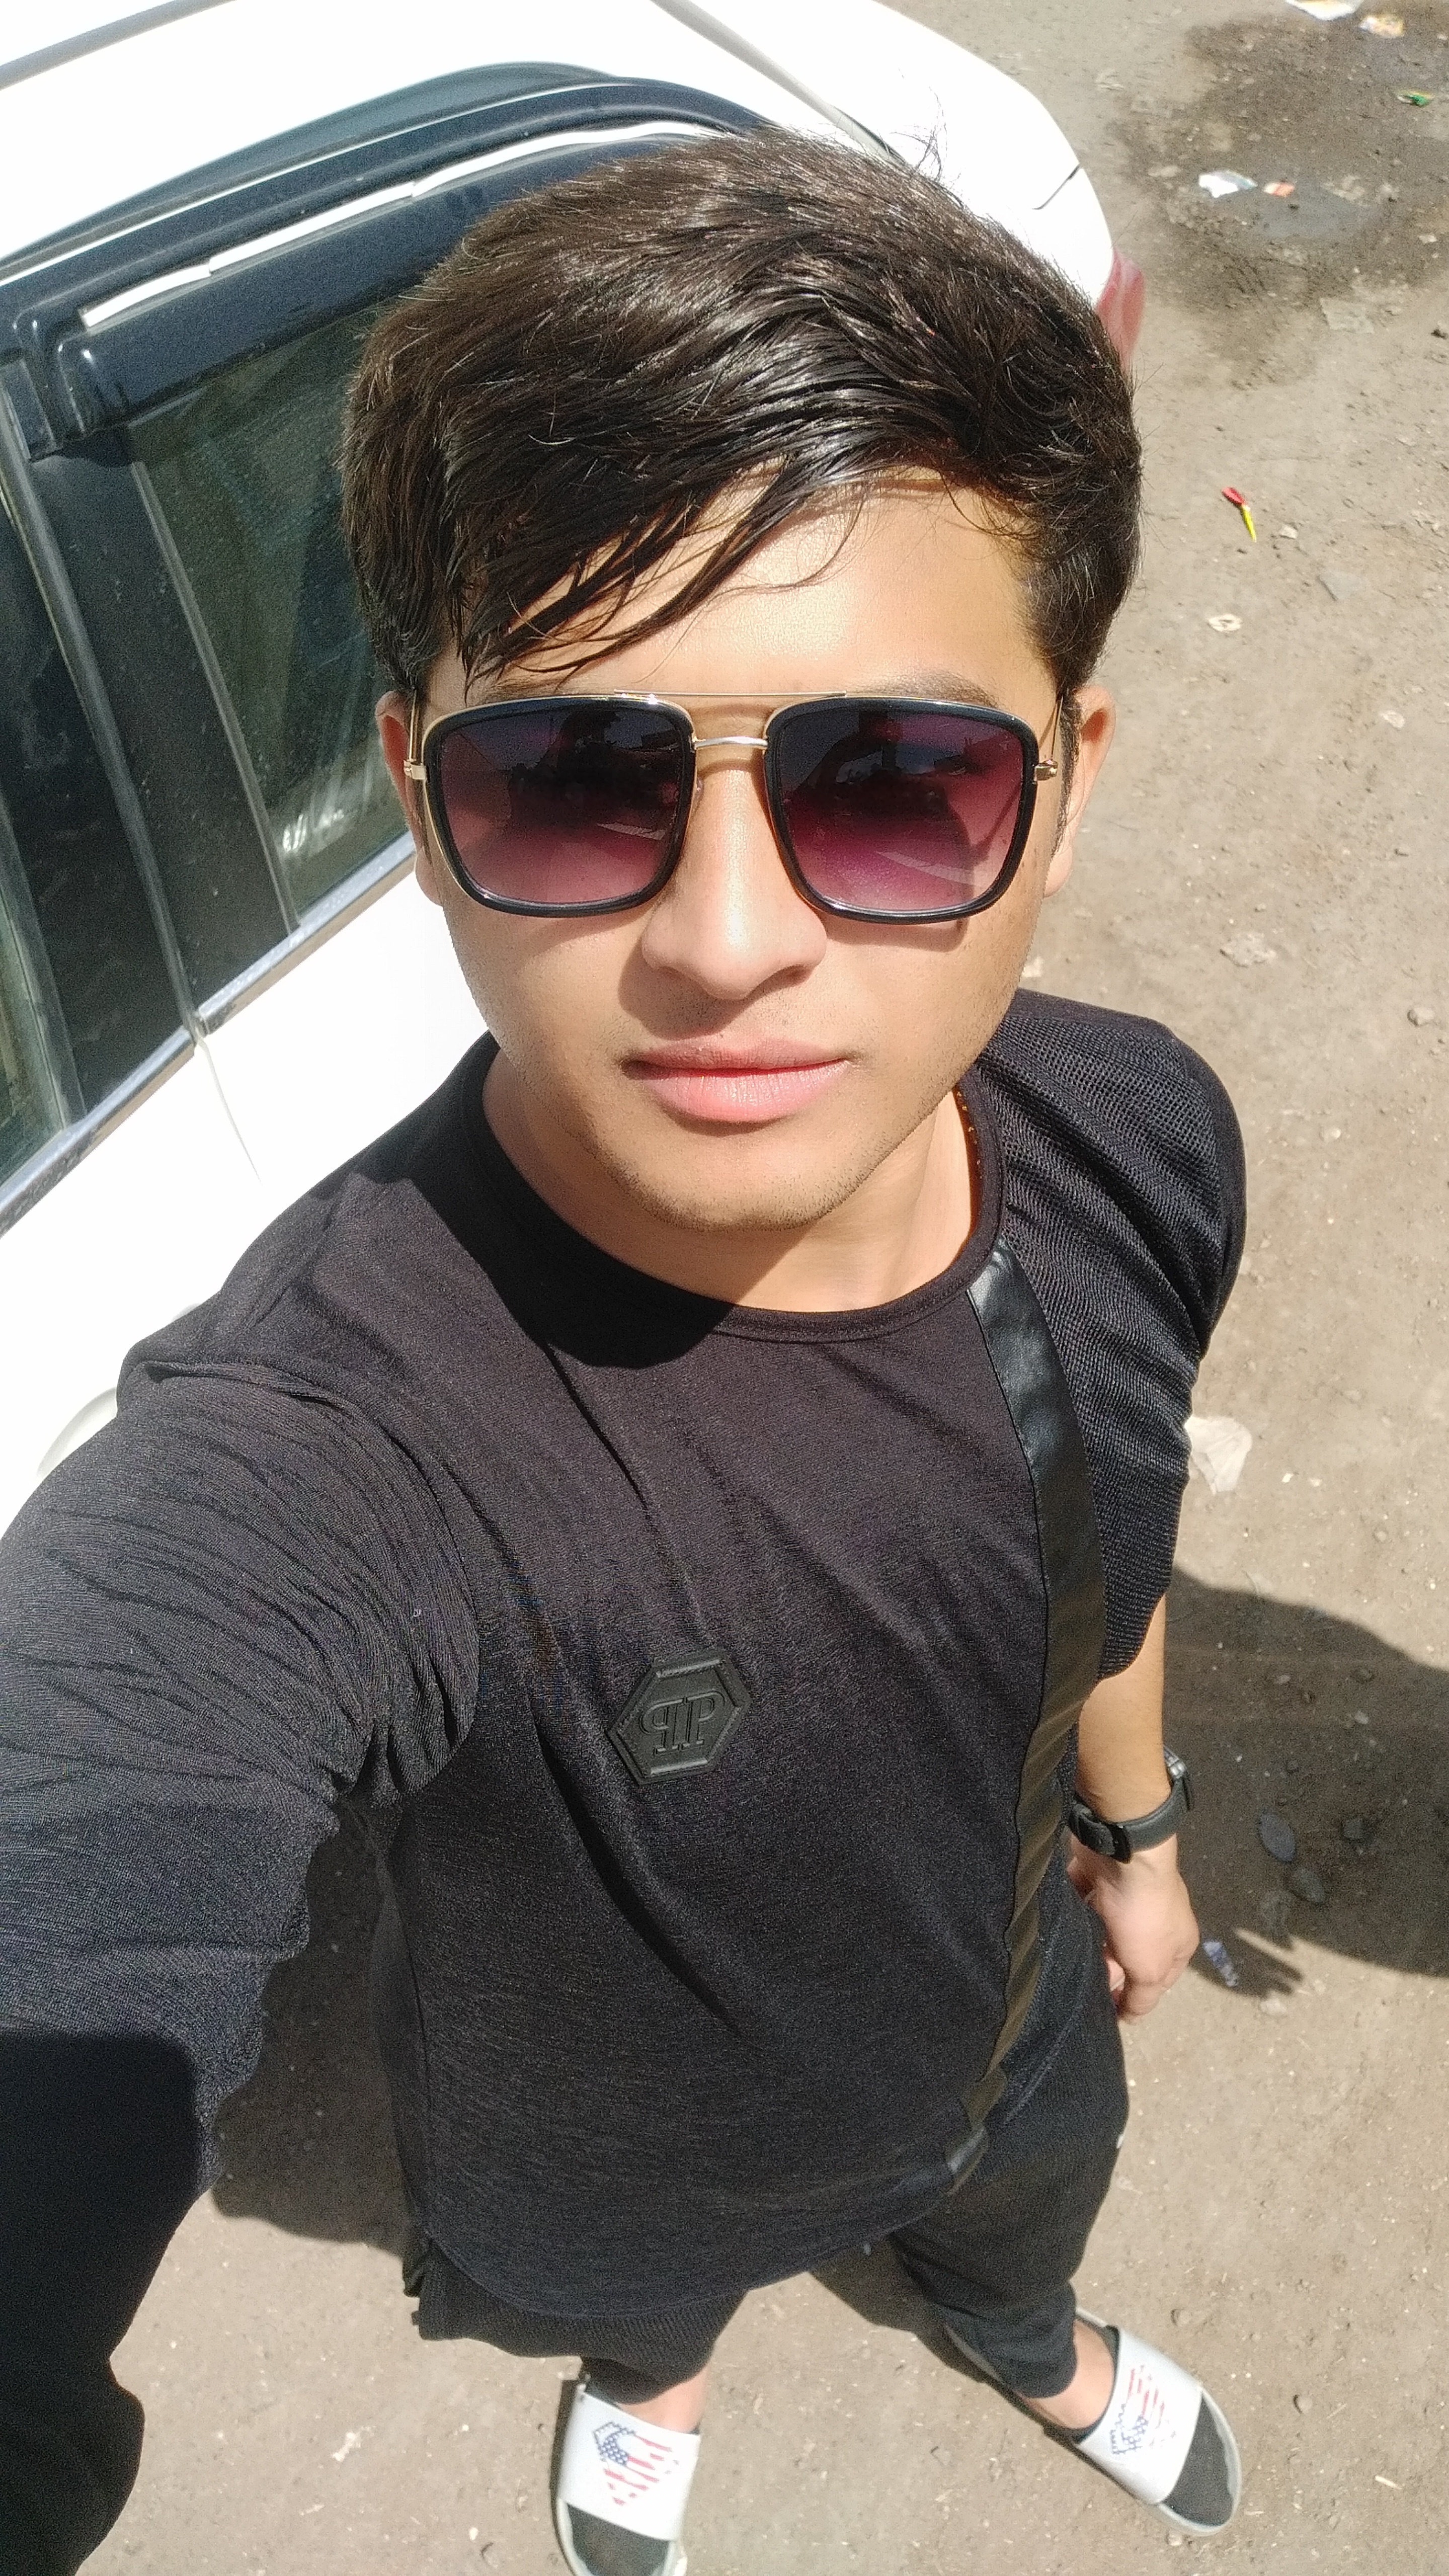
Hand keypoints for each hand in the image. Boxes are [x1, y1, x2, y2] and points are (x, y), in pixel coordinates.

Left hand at [1066, 1835, 1198, 2018]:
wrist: (1122, 1855)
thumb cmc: (1144, 1917)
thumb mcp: (1152, 1970)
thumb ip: (1143, 1996)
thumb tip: (1130, 2018)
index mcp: (1176, 1941)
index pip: (1157, 1980)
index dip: (1133, 1996)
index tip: (1105, 2011)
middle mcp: (1153, 1917)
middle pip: (1126, 1954)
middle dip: (1105, 1968)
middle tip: (1082, 1980)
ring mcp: (1125, 1894)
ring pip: (1102, 1927)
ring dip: (1087, 1940)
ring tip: (1067, 1955)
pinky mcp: (1097, 1875)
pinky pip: (1081, 1898)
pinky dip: (1072, 1909)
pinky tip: (1059, 1923)